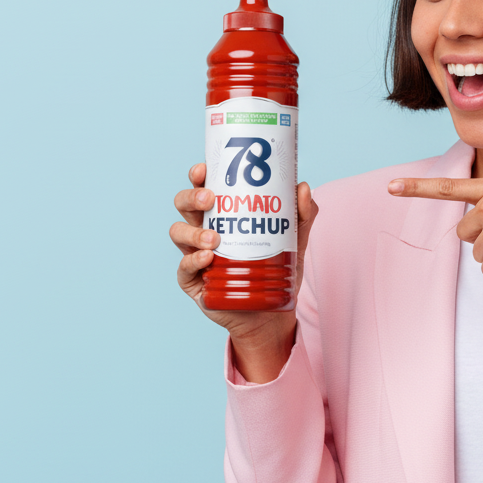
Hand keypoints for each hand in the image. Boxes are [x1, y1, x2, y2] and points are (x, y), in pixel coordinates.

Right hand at [170, 163, 317, 381]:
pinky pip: (183, 268)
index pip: (204, 188)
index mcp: (222, 215)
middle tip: (210, 200)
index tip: (204, 169)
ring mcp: (196, 256)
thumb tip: (303, 187)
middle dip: (191, 197)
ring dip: (193, 232)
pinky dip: (193, 261)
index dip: (198, 176)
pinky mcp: (194, 282)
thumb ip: (301, 215)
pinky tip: (207, 259)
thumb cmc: (278, 271)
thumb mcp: (294, 241)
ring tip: (215, 239)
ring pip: (178, 233)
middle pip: (183, 205)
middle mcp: (204, 230)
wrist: (273, 313)